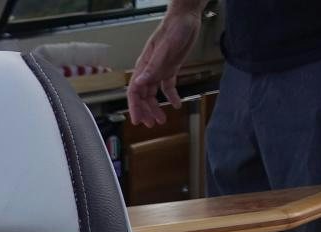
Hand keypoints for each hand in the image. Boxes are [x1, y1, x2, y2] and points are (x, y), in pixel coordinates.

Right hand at [127, 11, 202, 126]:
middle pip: (143, 96)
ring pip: (154, 94)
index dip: (134, 107)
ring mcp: (159, 70)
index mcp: (144, 66)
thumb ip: (152, 67)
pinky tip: (175, 104)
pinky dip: (171, 96)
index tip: (137, 120)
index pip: (134, 91)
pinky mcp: (170, 68)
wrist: (186, 18)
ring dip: (156, 107)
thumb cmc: (174, 29)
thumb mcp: (164, 49)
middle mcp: (149, 70)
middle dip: (145, 111)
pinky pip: (167, 86)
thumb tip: (140, 83)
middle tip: (152, 124)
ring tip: (162, 119)